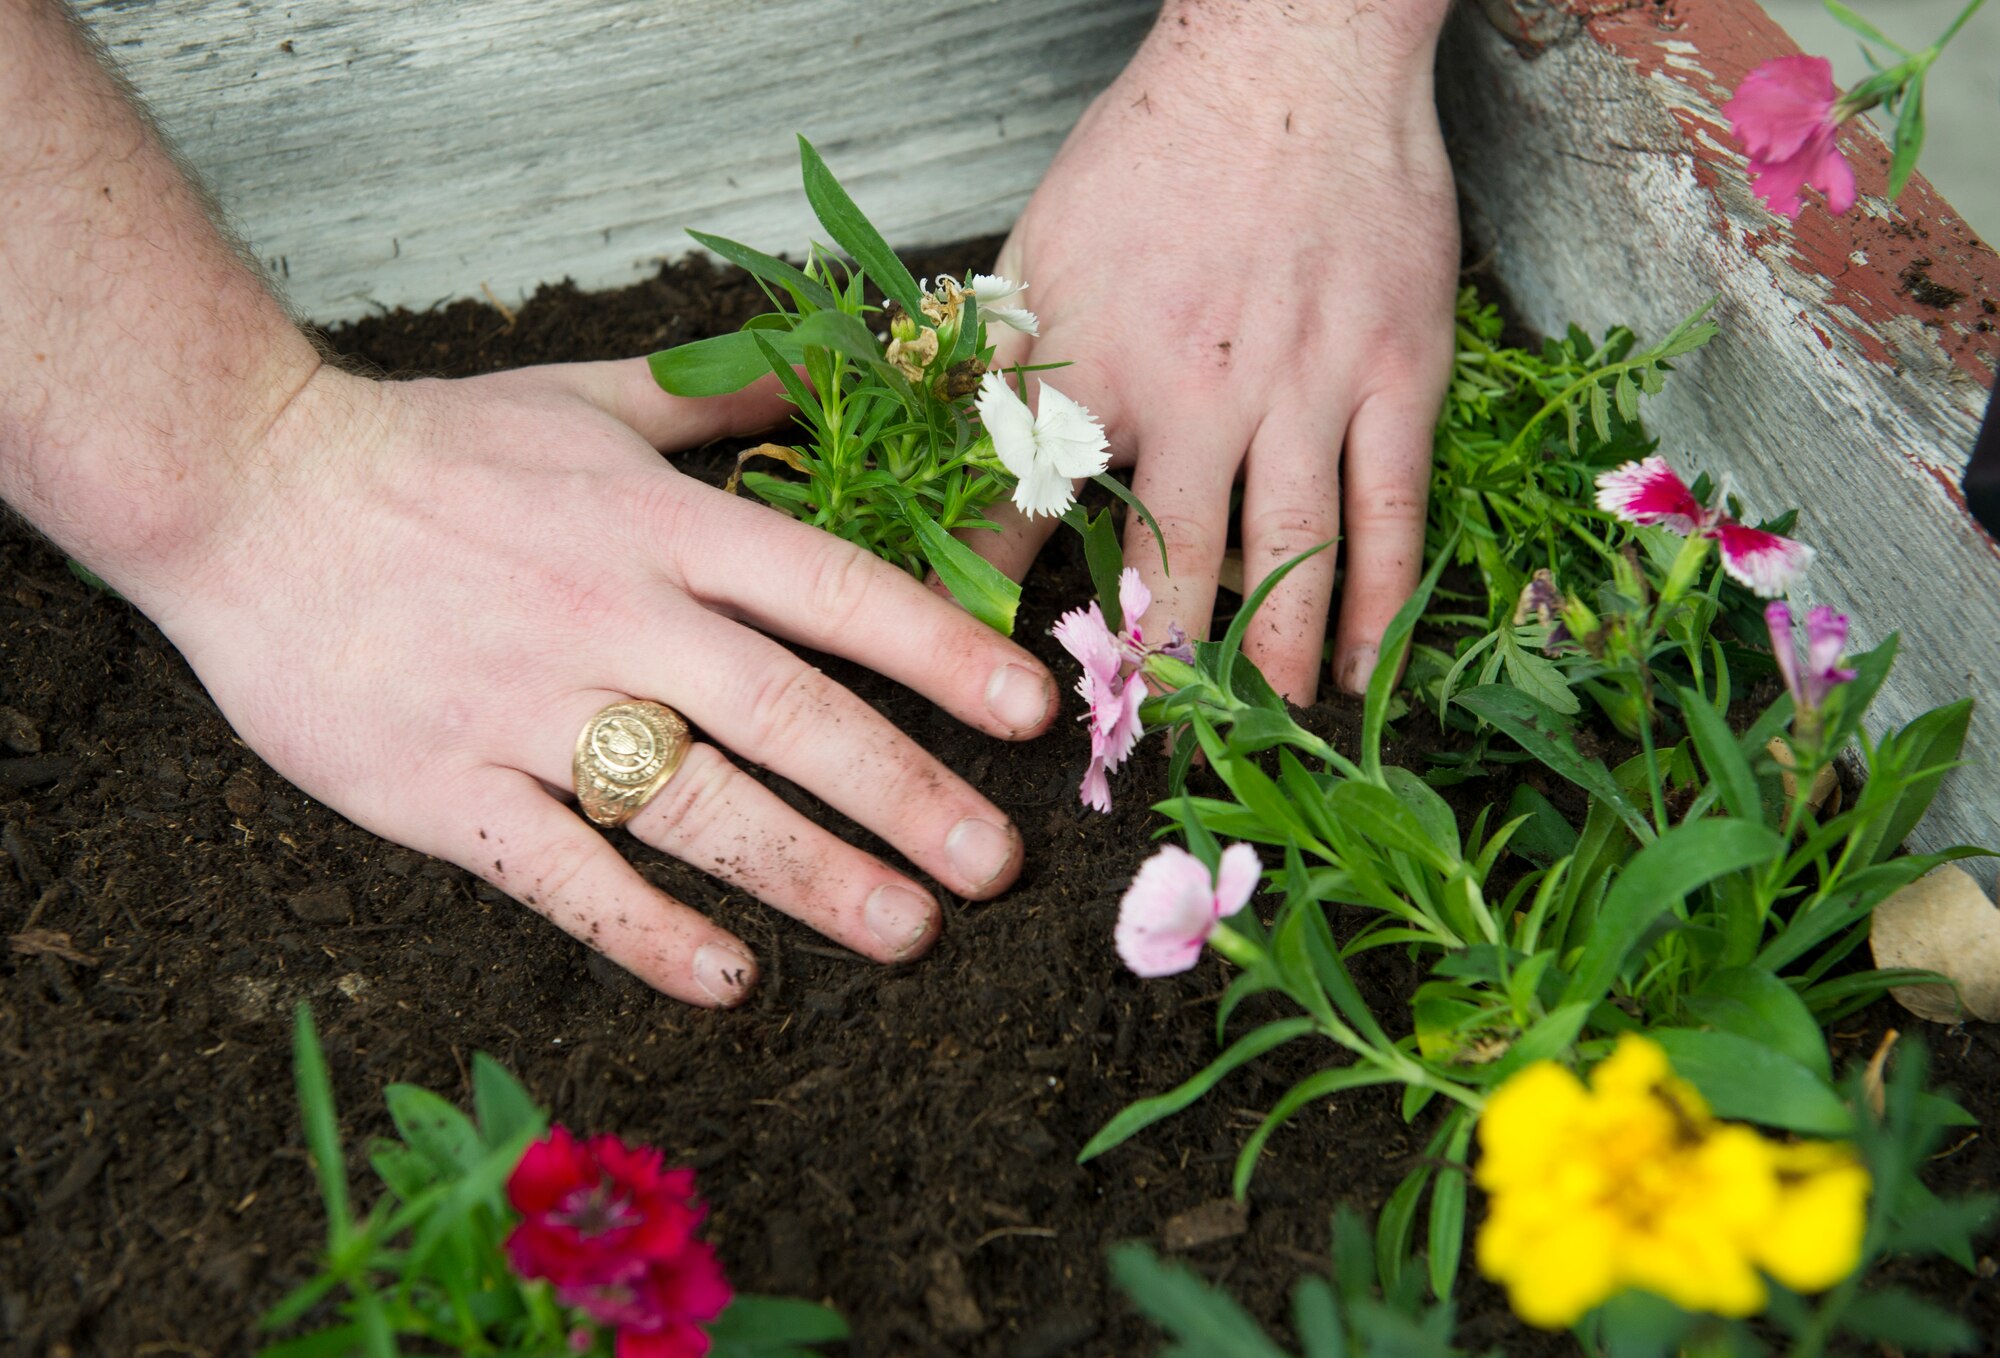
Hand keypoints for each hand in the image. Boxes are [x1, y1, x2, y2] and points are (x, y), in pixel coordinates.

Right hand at [133, 361, 1056, 1005]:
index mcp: (656, 522)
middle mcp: (609, 613)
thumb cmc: (426, 448)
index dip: (940, 650)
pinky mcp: (441, 785)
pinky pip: (560, 873)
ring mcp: (524, 706)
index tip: (1029, 710)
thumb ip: (714, 399)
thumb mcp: (584, 396)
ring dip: (810, 874)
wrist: (241, 487)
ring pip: (693, 805)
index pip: (831, 590)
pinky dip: (644, 930)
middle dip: (907, 792)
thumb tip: (821, 377)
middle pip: (788, 715)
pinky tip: (727, 979)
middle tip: (999, 864)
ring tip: (906, 931)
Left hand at [978, 0, 1457, 700]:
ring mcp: (1306, 388)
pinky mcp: (1396, 375)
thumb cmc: (1151, 156)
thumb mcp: (1037, 255)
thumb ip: (996, 369)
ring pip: (1285, 558)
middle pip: (1167, 566)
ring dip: (1267, 661)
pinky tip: (1358, 668)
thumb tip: (935, 462)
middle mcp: (1196, 390)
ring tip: (1256, 736)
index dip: (999, 612)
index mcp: (1094, 361)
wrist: (1289, 60)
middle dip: (1151, 672)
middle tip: (1141, 755)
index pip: (1025, 514)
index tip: (984, 693)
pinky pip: (1389, 513)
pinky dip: (1374, 602)